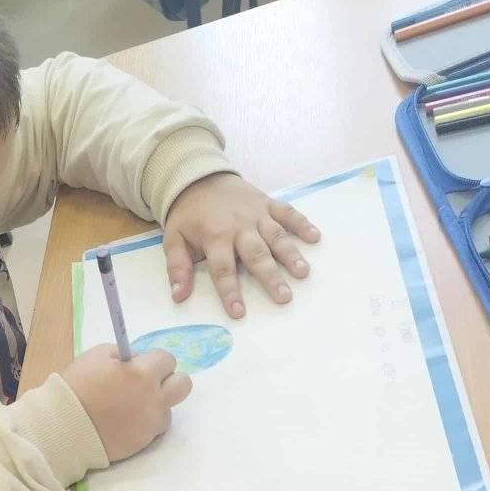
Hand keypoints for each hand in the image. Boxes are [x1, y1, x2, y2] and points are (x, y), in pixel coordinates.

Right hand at [63, 346, 191, 462]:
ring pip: (169, 410)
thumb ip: (124, 355)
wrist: (63, 427)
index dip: (154, 362)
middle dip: (170, 381)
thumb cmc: (76, 387)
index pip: (167, 359)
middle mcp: (153, 397)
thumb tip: (138, 361)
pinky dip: (145, 424)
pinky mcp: (143, 442)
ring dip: (156, 406)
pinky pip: (154, 429)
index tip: (141, 366)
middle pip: (184, 385)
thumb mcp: (96, 356)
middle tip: (150, 385)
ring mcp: (150, 422)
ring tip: (132, 408)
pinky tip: (126, 422)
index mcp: (142, 372)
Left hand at [163, 172, 320, 317]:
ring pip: (276, 236)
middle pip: (257, 255)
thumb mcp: (174, 239)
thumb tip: (178, 296)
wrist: (200, 177)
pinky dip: (302, 224)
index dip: (230, 292)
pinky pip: (287, 212)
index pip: (223, 270)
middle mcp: (239, 226)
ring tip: (303, 273)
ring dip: (291, 254)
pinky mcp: (268, 203)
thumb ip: (177, 268)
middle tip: (284, 297)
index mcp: (215, 237)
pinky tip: (315, 237)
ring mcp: (256, 214)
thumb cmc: (189, 215)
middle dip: (270, 277)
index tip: (239, 313)